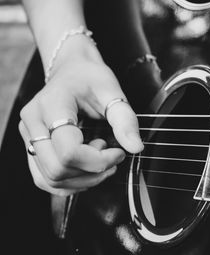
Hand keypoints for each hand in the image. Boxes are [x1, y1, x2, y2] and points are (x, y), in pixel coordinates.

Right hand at [19, 38, 143, 195]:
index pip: (69, 151)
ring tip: (99, 160)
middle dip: (92, 172)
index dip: (99, 160)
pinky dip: (69, 182)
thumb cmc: (90, 78)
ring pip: (50, 179)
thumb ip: (125, 120)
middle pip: (57, 169)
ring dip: (82, 179)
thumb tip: (135, 148)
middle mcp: (32, 122)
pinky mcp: (32, 146)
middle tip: (111, 156)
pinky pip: (44, 178)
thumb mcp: (112, 92)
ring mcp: (28, 136)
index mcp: (51, 105)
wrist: (71, 70)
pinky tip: (86, 169)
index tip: (119, 152)